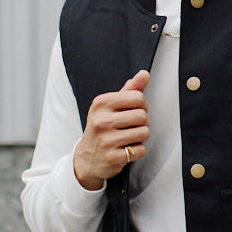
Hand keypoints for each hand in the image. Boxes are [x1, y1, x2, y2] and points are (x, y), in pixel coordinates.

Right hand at [73, 70, 150, 189]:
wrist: (86, 158)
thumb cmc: (102, 128)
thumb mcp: (111, 106)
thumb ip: (129, 90)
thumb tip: (144, 74)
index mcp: (101, 103)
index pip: (137, 97)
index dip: (142, 105)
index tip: (134, 110)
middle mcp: (101, 121)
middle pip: (143, 115)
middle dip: (143, 122)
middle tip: (132, 126)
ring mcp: (106, 140)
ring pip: (144, 133)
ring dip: (141, 137)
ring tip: (129, 137)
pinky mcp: (113, 157)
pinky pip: (140, 150)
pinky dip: (137, 151)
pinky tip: (125, 149)